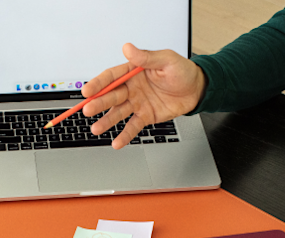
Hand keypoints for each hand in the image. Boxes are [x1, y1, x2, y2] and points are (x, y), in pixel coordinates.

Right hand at [82, 43, 206, 148]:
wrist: (197, 90)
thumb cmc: (182, 71)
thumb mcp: (166, 60)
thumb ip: (146, 57)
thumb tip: (128, 48)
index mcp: (133, 71)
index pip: (111, 77)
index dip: (98, 84)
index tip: (87, 90)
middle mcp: (131, 88)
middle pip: (111, 96)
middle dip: (99, 103)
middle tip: (88, 110)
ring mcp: (137, 103)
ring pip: (118, 113)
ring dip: (106, 121)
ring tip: (96, 129)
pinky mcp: (145, 116)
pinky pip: (132, 126)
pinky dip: (124, 135)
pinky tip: (116, 142)